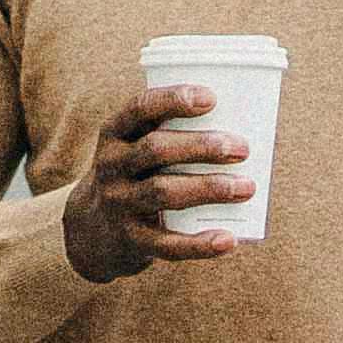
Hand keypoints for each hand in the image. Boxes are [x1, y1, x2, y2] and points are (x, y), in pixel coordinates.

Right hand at [61, 83, 255, 281]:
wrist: (90, 231)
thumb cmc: (135, 175)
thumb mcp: (136, 147)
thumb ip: (175, 132)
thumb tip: (253, 122)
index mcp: (115, 133)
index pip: (140, 108)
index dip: (173, 100)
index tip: (211, 98)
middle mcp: (112, 165)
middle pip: (156, 149)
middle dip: (201, 147)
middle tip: (242, 148)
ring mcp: (119, 203)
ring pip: (163, 192)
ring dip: (208, 188)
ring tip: (247, 187)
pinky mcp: (130, 240)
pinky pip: (166, 244)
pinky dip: (199, 244)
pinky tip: (228, 240)